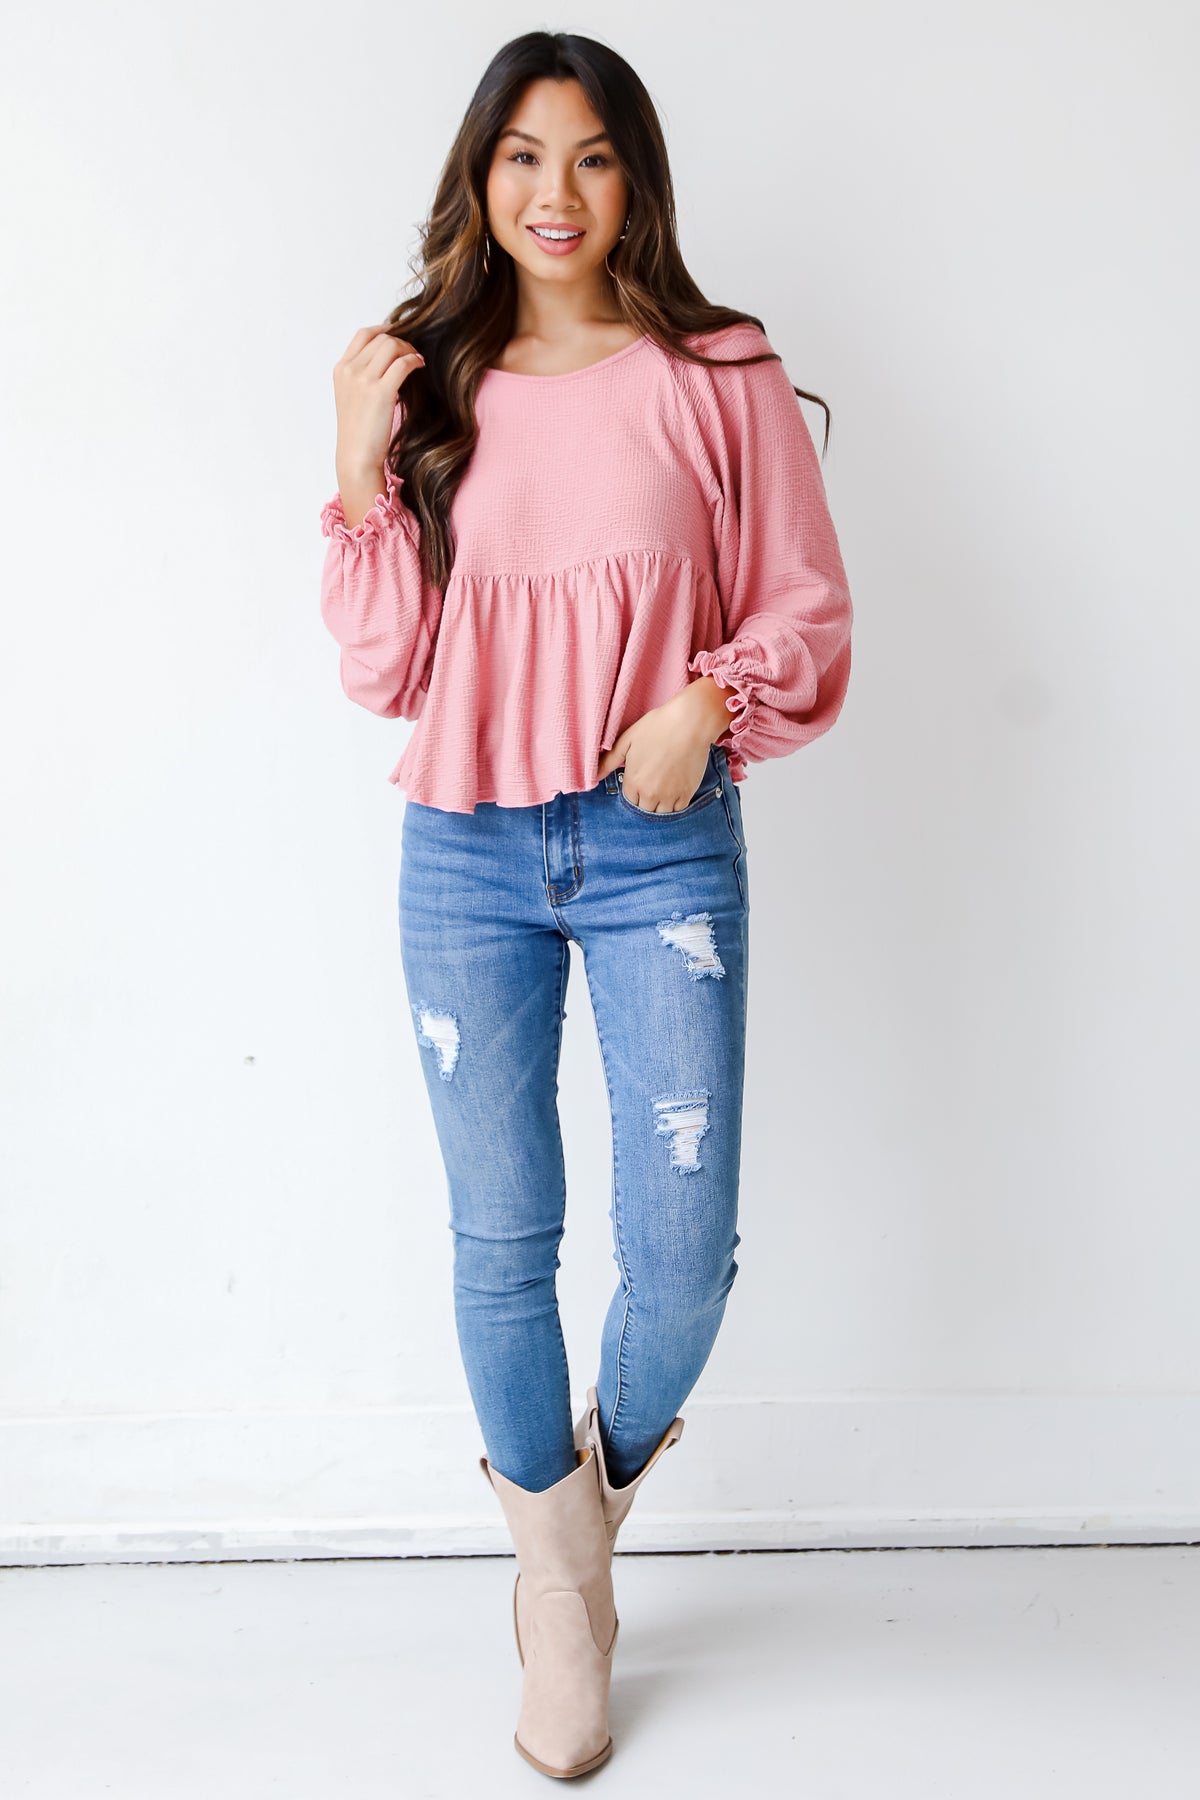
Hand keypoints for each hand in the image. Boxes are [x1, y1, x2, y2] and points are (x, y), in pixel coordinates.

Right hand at [332, 323, 425, 479]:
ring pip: (392, 346)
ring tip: (417, 360)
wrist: (356, 456)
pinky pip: (403, 363)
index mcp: (341, 369)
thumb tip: (387, 360)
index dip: (385, 330)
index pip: (364, 334)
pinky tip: (420, 366)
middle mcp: (350, 371)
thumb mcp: (351, 397)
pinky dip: (414, 360)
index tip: (398, 337)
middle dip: (401, 342)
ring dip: (409, 349)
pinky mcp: (381, 392)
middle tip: (412, 353)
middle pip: (381, 338)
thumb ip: (361, 376)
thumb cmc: (358, 431)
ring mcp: (363, 380)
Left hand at [596, 678, 728, 811]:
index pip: (629, 800)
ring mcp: (670, 795)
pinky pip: (678, 811)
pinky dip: (675, 805)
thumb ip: (609, 761)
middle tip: (652, 785)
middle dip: (645, 801)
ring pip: (661, 814)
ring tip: (664, 789)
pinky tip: (675, 791)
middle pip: (644, 810)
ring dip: (660, 806)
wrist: (689, 723)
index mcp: (634, 781)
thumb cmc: (657, 727)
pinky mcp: (687, 793)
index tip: (639, 782)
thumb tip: (593, 777)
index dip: (633, 792)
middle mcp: (650, 793)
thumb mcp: (627, 740)